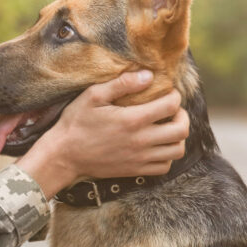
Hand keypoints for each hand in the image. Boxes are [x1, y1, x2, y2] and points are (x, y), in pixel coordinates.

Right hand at [15, 71, 188, 197]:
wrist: (64, 155)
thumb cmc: (76, 122)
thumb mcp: (93, 95)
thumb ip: (122, 84)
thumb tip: (148, 75)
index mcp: (133, 119)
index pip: (171, 105)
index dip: (174, 95)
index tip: (167, 92)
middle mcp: (141, 141)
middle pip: (181, 129)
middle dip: (182, 115)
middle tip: (171, 109)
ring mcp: (140, 158)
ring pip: (177, 150)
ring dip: (177, 136)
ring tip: (167, 127)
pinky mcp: (135, 170)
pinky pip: (165, 167)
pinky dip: (167, 155)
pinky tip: (157, 145)